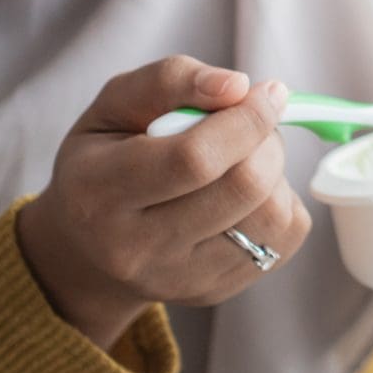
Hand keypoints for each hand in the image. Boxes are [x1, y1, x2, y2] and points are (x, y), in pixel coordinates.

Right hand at [17, 57, 308, 348]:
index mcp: (99, 193)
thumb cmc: (106, 158)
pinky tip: (247, 194)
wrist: (88, 247)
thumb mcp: (116, 105)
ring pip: (271, 218)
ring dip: (276, 173)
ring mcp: (177, 280)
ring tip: (247, 157)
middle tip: (254, 123)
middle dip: (266, 141)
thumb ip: (170, 80)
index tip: (267, 92)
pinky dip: (282, 204)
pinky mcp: (214, 293)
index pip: (193, 159)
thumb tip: (237, 85)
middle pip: (242, 188)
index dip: (245, 119)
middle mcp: (135, 249)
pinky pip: (284, 242)